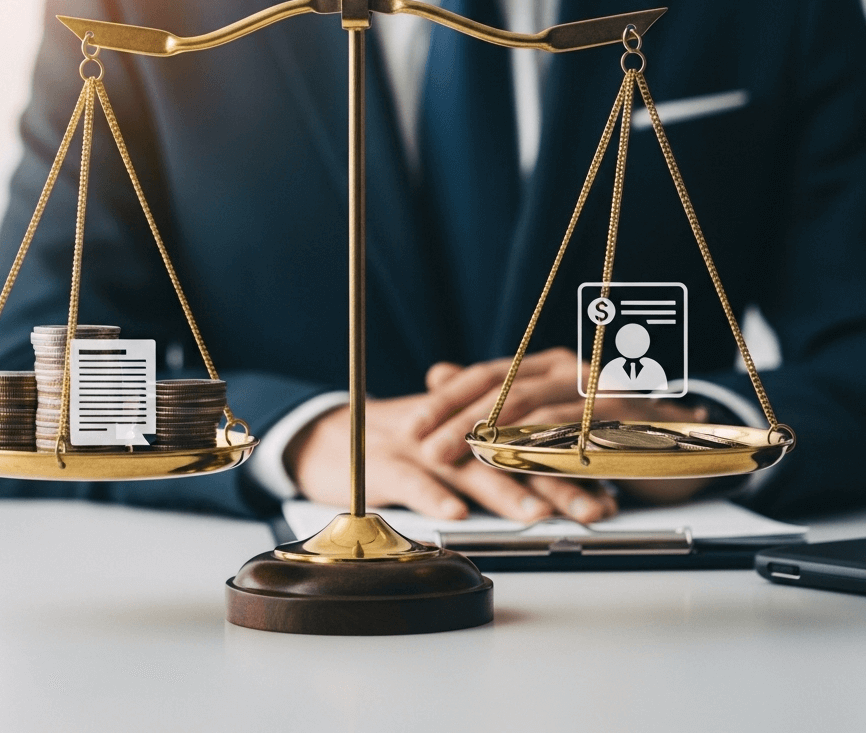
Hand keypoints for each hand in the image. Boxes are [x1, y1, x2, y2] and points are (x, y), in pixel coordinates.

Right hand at [284, 390, 615, 523]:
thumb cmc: (402, 448)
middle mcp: (452, 431)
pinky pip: (409, 479)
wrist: (330, 437)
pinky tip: (455, 514)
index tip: (611, 494)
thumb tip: (554, 490)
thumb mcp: (452, 448)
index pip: (531, 443)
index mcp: (473, 425)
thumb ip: (496, 460)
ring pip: (467, 466)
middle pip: (510, 454)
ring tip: (539, 516)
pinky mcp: (380, 462)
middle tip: (595, 510)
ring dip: (505, 491)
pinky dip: (432, 495)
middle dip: (556, 483)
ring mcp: (417, 445)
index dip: (570, 466)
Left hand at [417, 349, 711, 504]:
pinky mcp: (625, 421)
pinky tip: (517, 463)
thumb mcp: (542, 412)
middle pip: (504, 389)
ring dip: (494, 435)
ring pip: (536, 408)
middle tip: (428, 448)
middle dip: (460, 419)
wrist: (685, 445)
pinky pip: (578, 433)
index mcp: (548, 365)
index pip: (487, 374)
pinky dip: (545, 447)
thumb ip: (493, 394)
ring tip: (462, 457)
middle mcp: (571, 370)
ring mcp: (599, 392)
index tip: (413, 426)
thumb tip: (437, 372)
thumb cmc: (605, 431)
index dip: (446, 399)